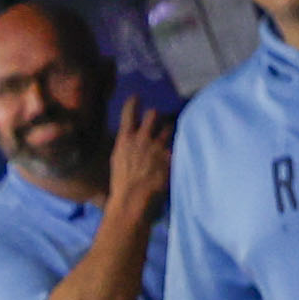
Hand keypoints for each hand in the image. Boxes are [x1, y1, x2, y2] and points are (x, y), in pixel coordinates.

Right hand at [104, 98, 172, 221]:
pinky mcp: (170, 158)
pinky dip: (178, 150)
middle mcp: (142, 139)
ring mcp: (157, 147)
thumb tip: (129, 142)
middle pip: (153, 115)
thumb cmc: (121, 186)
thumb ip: (125, 147)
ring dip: (169, 131)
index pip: (129, 112)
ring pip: (168, 128)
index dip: (134, 102)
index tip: (137, 98)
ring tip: (170, 136)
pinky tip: (181, 154)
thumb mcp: (117, 161)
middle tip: (159, 120)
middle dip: (156, 116)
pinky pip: (177, 147)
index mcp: (125, 139)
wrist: (132, 201)